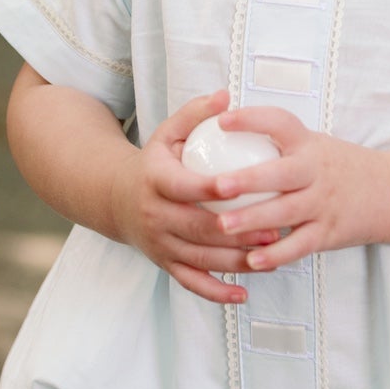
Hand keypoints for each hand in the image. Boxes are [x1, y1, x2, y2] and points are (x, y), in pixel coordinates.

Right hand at [111, 89, 283, 304]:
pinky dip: (216, 293)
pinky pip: (191, 283)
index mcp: (156, 181)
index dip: (210, 189)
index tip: (240, 187)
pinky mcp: (165, 264)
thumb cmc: (154, 163)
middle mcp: (155, 216)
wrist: (116, 199)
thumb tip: (226, 94)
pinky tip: (244, 294)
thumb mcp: (167, 133)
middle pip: (198, 229)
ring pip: (200, 259)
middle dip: (236, 233)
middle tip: (274, 228)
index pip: (184, 187)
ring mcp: (159, 244)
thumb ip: (195, 114)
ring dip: (236, 262)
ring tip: (271, 256)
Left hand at [209, 105, 387, 270]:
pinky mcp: (328, 233)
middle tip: (217, 186)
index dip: (251, 120)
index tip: (222, 120)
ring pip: (286, 212)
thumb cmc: (337, 166)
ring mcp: (323, 203)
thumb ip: (275, 141)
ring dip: (253, 220)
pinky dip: (276, 254)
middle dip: (249, 180)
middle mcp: (316, 172)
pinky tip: (252, 260)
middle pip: (282, 174)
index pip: (280, 123)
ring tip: (223, 225)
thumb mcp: (312, 144)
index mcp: (308, 144)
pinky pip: (299, 245)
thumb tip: (218, 128)